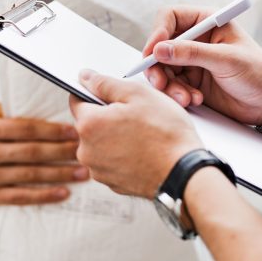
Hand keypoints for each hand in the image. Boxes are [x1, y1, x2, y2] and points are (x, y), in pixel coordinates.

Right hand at [0, 54, 88, 204]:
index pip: (26, 129)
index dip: (52, 130)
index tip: (75, 130)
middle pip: (32, 153)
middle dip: (62, 152)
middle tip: (88, 150)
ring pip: (30, 175)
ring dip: (60, 174)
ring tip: (84, 172)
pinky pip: (21, 197)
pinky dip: (44, 196)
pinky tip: (64, 193)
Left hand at [70, 70, 202, 198]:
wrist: (184, 172)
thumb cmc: (165, 132)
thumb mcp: (137, 94)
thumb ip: (105, 83)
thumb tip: (85, 76)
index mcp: (89, 124)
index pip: (76, 100)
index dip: (95, 93)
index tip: (114, 96)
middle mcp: (86, 150)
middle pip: (89, 123)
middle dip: (107, 116)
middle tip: (136, 114)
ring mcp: (99, 170)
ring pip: (100, 143)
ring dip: (115, 136)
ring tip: (142, 134)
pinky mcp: (112, 184)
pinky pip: (112, 161)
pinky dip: (123, 154)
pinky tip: (143, 150)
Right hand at [143, 7, 261, 125]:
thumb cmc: (258, 73)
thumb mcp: (226, 60)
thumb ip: (192, 53)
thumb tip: (160, 49)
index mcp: (206, 22)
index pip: (170, 17)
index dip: (158, 33)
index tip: (153, 52)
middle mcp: (196, 39)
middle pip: (161, 46)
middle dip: (158, 66)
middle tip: (160, 83)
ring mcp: (192, 60)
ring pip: (163, 68)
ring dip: (169, 85)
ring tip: (185, 98)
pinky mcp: (192, 80)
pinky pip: (172, 85)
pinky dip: (178, 94)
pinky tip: (195, 99)